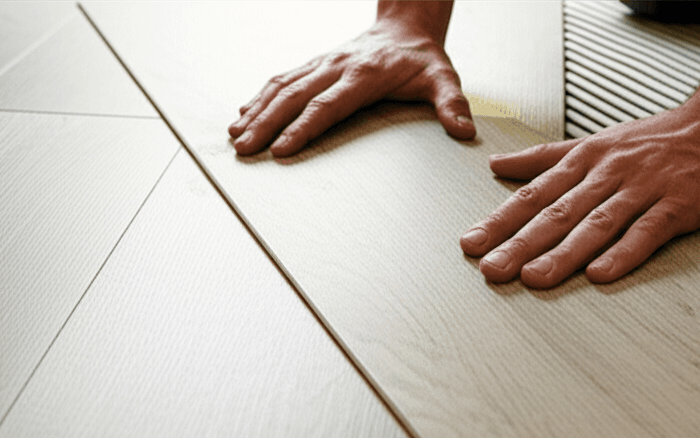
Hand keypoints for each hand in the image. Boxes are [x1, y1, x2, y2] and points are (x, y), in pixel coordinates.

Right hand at [229, 19, 473, 156]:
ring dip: (256, 110)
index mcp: (364, 75)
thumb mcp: (443, 78)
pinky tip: (243, 112)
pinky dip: (259, 96)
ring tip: (235, 135)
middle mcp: (336, 67)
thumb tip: (464, 130)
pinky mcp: (315, 65)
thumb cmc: (422, 58)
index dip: (303, 127)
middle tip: (245, 149)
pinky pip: (281, 79)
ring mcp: (322, 64)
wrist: (407, 26)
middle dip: (266, 123)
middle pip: (294, 97)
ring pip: (281, 86)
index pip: (327, 105)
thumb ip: (452, 104)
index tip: (283, 148)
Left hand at [459, 106, 699, 287]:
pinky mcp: (678, 205)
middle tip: (492, 270)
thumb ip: (544, 158)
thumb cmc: (658, 138)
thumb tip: (496, 165)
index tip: (471, 244)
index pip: (534, 194)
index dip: (501, 221)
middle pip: (558, 212)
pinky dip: (624, 253)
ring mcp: (643, 189)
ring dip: (563, 253)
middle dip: (520, 243)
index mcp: (585, 161)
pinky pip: (647, 232)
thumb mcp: (594, 141)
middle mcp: (608, 174)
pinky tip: (602, 275)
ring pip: (597, 223)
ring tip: (534, 278)